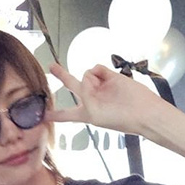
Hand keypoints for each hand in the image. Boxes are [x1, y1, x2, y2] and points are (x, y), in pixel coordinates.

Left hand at [45, 63, 167, 135]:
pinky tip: (106, 79)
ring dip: (90, 81)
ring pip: (86, 75)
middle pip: (72, 85)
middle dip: (62, 75)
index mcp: (85, 114)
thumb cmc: (117, 118)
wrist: (143, 111)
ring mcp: (101, 86)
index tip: (41, 115)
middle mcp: (91, 99)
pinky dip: (99, 73)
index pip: (65, 115)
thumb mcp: (93, 112)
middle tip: (51, 66)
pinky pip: (97, 69)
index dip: (53, 114)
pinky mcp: (110, 76)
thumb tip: (88, 75)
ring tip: (103, 90)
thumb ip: (84, 93)